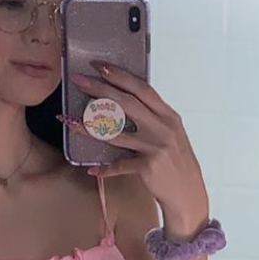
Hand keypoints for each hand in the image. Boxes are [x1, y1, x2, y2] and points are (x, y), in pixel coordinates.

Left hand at [64, 63, 208, 236]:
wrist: (189, 193)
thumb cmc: (178, 162)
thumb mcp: (172, 134)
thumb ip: (154, 117)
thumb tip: (127, 101)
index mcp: (169, 116)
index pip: (142, 88)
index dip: (119, 75)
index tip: (99, 65)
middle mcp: (163, 128)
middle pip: (127, 103)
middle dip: (100, 89)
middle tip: (79, 80)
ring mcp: (155, 147)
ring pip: (116, 133)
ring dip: (90, 126)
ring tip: (70, 120)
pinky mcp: (148, 166)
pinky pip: (120, 165)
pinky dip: (105, 169)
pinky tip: (91, 169)